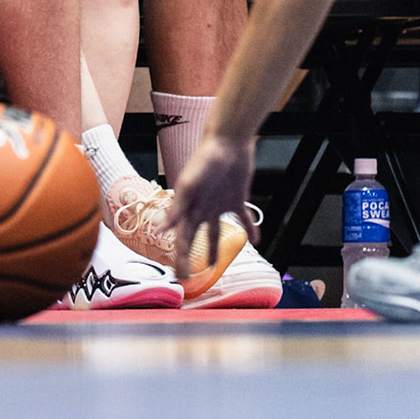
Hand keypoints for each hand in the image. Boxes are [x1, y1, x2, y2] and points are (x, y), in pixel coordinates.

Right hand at [162, 134, 258, 276]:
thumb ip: (178, 206)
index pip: (182, 239)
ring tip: (216, 265)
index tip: (181, 277)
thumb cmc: (205, 158)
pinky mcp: (236, 198)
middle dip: (191, 258)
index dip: (181, 258)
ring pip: (215, 232)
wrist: (228, 141)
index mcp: (188, 207)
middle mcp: (201, 208)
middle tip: (190, 277)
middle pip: (194, 239)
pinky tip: (255, 239)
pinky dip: (249, 229)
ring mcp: (218, 204)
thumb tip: (163, 229)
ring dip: (215, 249)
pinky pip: (242, 218)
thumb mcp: (190, 183)